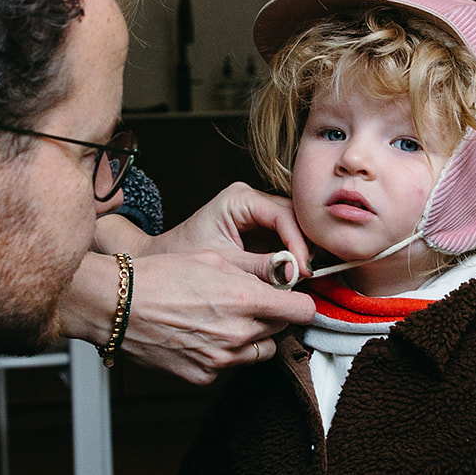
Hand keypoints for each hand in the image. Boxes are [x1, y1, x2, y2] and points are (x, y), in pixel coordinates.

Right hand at [117, 250, 315, 381]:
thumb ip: (252, 274)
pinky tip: (200, 337)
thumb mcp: (212, 259)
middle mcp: (238, 333)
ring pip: (259, 352)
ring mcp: (221, 360)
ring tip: (223, 321)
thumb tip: (279, 280)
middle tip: (247, 304)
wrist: (118, 306)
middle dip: (271, 318)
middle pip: (280, 331)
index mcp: (244, 299)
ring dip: (252, 338)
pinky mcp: (204, 377)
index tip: (294, 301)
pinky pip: (229, 367)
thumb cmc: (160, 276)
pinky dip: (222, 355)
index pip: (302, 311)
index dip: (300, 304)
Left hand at [148, 183, 309, 274]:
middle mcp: (251, 200)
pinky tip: (294, 274)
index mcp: (239, 198)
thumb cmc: (188, 255)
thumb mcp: (227, 263)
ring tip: (303, 276)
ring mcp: (257, 213)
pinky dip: (291, 256)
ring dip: (299, 251)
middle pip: (293, 216)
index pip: (282, 215)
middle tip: (308, 273)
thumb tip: (295, 274)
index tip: (304, 268)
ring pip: (293, 227)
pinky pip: (284, 240)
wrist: (167, 258)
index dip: (297, 242)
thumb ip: (262, 268)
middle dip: (303, 245)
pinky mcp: (260, 230)